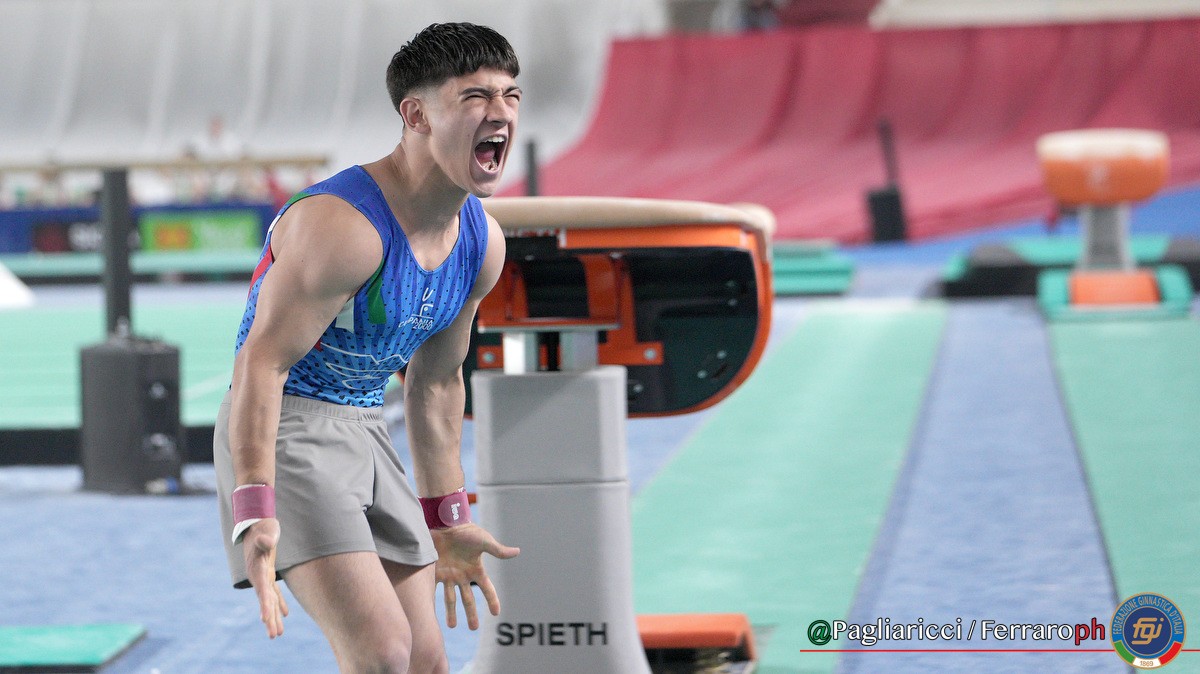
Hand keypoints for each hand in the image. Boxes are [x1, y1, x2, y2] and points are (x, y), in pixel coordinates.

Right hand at [242, 518, 289, 637]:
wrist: (257, 524)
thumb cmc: (263, 527)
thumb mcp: (266, 531)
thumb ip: (265, 538)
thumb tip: (267, 541)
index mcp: (257, 569)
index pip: (261, 589)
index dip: (264, 604)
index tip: (265, 619)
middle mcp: (258, 576)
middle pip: (264, 601)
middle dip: (269, 619)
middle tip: (274, 636)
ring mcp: (263, 576)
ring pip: (269, 600)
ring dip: (274, 616)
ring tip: (278, 634)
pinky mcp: (268, 573)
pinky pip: (274, 592)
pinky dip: (279, 604)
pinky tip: (284, 615)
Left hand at [431, 524, 519, 629]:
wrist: (446, 523)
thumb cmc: (466, 531)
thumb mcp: (484, 541)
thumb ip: (498, 550)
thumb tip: (517, 552)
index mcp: (476, 569)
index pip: (487, 588)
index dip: (492, 600)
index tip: (496, 613)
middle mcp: (463, 575)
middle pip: (468, 598)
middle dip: (471, 614)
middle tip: (474, 628)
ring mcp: (449, 575)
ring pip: (451, 598)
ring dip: (452, 612)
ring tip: (452, 627)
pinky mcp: (436, 572)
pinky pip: (435, 589)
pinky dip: (433, 599)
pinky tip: (430, 611)